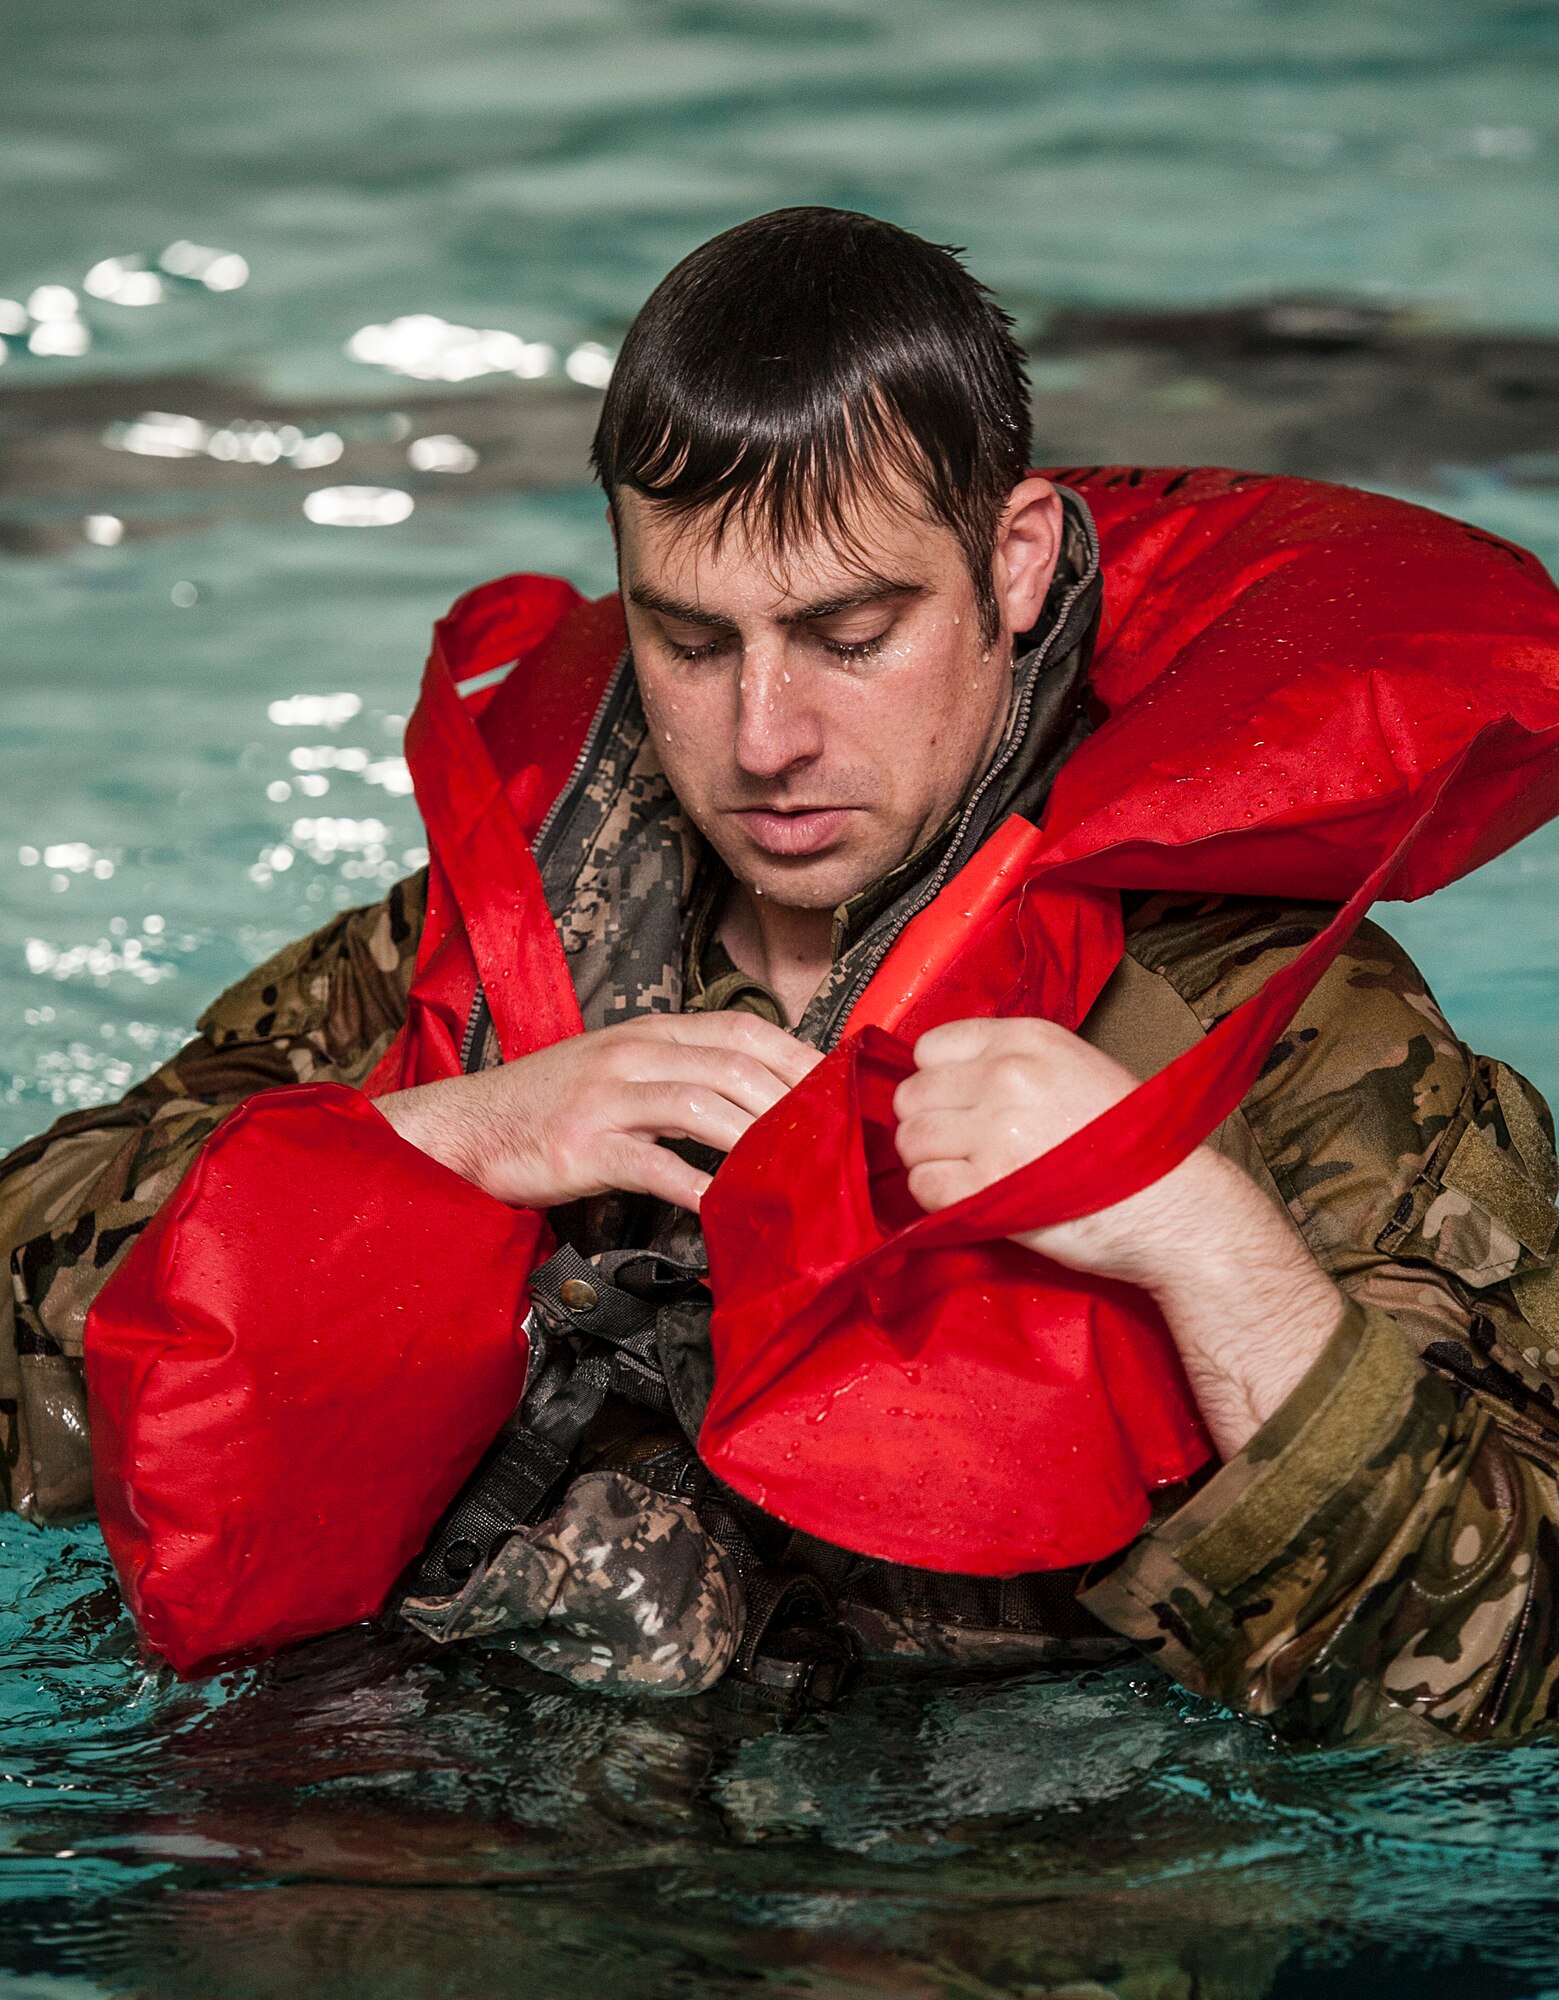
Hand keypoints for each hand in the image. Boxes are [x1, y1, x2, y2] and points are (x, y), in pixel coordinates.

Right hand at [379, 1011, 818, 1212]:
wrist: (466, 1128)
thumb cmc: (549, 1106)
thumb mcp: (619, 1069)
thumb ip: (681, 1071)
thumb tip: (758, 1094)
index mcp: (647, 1032)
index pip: (743, 1028)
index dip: (798, 1055)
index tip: (840, 1090)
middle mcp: (633, 1054)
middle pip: (735, 1064)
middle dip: (795, 1100)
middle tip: (839, 1139)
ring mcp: (608, 1098)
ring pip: (704, 1105)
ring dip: (759, 1139)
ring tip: (801, 1170)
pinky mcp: (586, 1147)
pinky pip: (658, 1164)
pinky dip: (702, 1186)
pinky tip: (731, 1207)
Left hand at [892, 1015, 1187, 1286]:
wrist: (1177, 1204)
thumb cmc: (1134, 1145)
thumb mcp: (1077, 1068)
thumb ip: (1014, 1066)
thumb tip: (951, 1083)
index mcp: (1028, 1040)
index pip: (929, 1048)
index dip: (937, 1082)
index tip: (956, 1106)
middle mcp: (1007, 1077)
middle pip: (912, 1095)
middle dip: (928, 1125)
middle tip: (958, 1149)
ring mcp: (995, 1132)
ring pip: (910, 1141)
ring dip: (929, 1163)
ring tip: (967, 1176)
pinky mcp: (989, 1188)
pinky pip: (922, 1186)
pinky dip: (935, 1199)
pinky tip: (971, 1199)